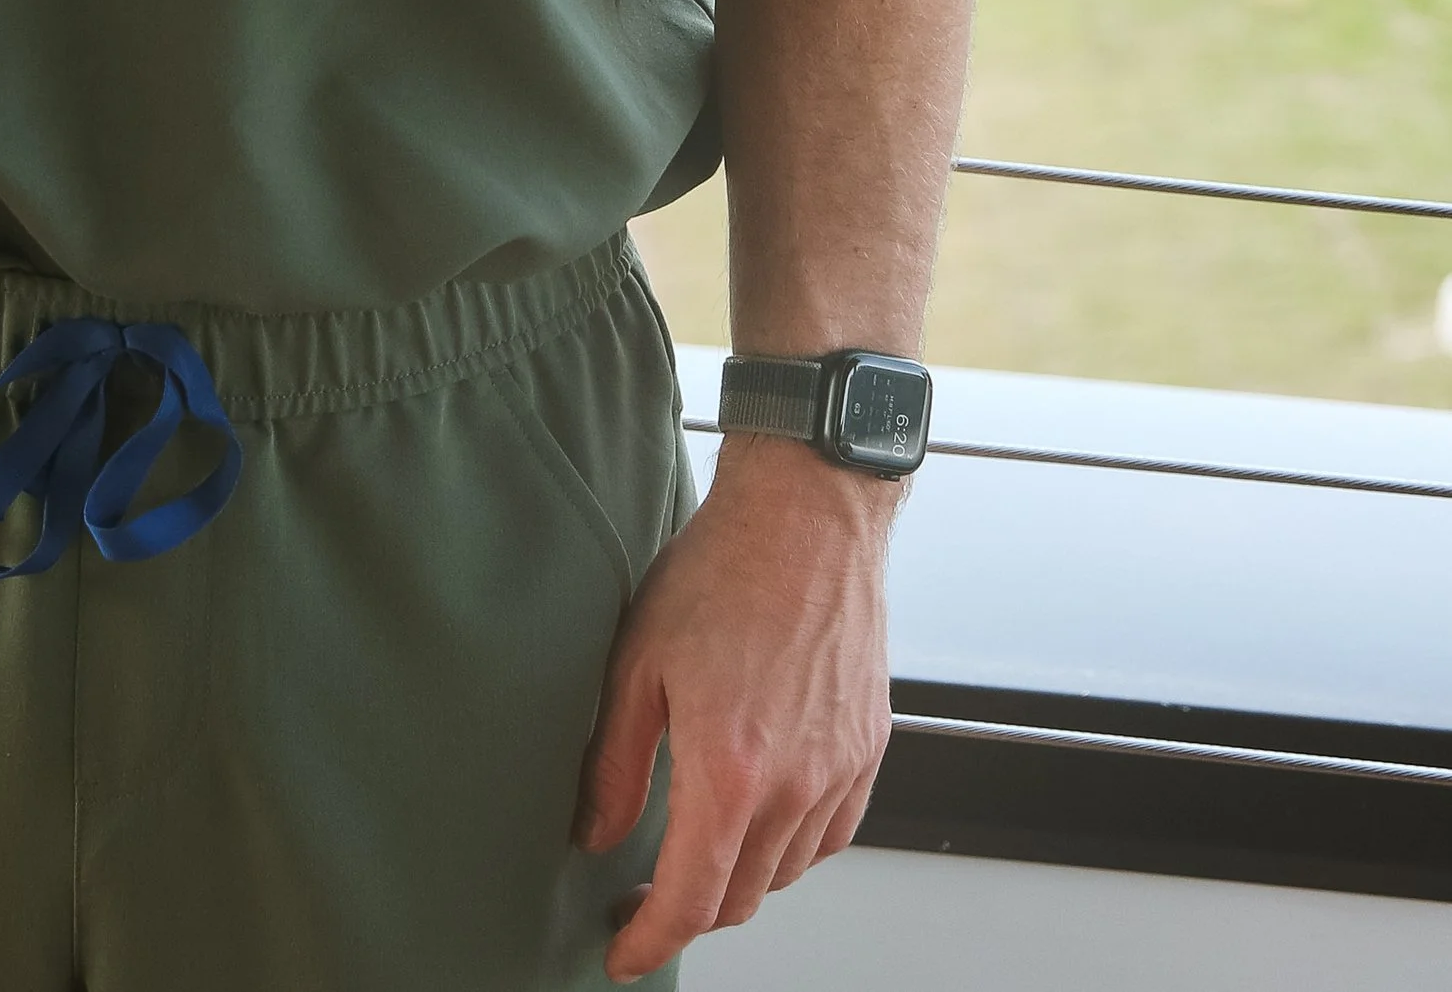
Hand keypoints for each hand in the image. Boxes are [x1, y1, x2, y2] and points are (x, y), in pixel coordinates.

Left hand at [576, 434, 894, 980]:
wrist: (806, 517)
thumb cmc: (723, 572)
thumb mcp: (637, 662)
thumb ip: (617, 762)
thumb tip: (597, 832)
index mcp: (730, 769)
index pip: (692, 899)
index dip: (651, 939)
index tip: (624, 952)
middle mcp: (794, 784)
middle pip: (741, 898)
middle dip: (689, 912)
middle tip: (644, 895)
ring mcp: (839, 770)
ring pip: (786, 872)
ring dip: (739, 878)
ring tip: (698, 845)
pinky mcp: (867, 750)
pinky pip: (830, 835)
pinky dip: (791, 847)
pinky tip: (759, 816)